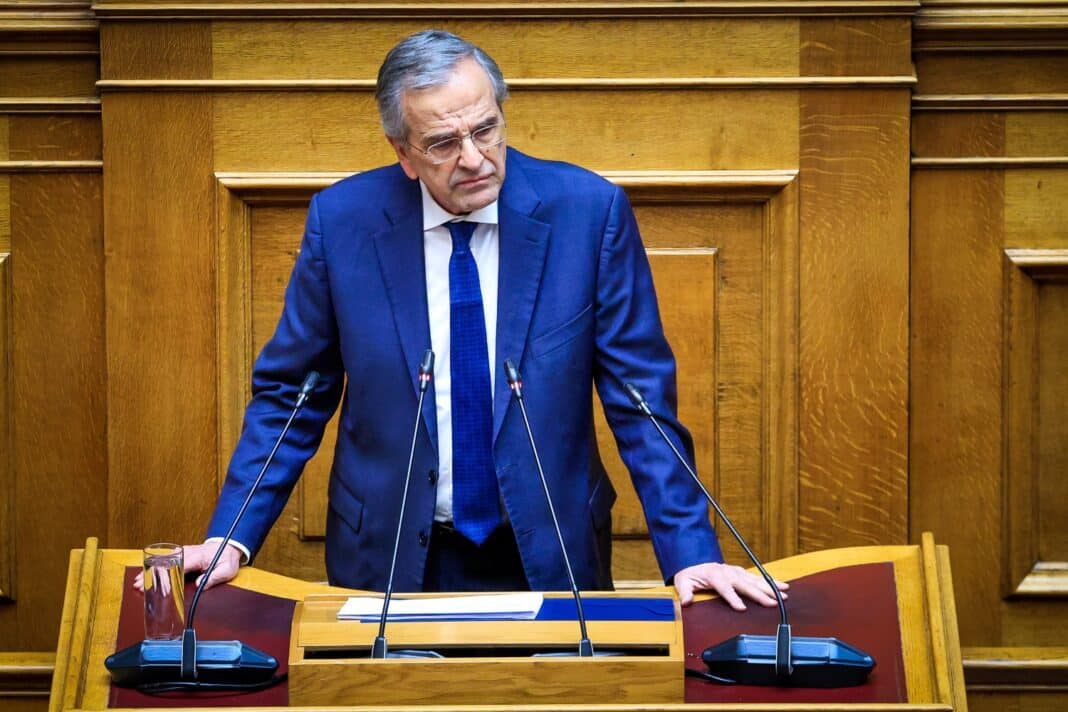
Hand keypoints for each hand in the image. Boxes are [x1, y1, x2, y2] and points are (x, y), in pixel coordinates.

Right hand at [133, 542, 242, 591]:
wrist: (228, 547)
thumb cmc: (226, 558)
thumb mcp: (226, 570)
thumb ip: (214, 578)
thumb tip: (199, 584)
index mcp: (197, 557)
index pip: (178, 568)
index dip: (166, 578)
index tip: (158, 587)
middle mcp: (188, 553)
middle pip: (166, 564)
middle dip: (152, 575)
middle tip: (140, 585)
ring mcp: (184, 552)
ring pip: (163, 561)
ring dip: (150, 571)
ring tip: (138, 582)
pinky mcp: (182, 554)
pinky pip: (166, 560)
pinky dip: (154, 567)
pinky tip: (146, 574)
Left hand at [673, 562, 788, 609]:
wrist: (695, 561)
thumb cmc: (691, 573)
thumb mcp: (683, 582)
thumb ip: (685, 592)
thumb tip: (686, 601)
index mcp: (714, 575)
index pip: (725, 588)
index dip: (733, 598)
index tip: (741, 608)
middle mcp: (728, 572)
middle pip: (745, 584)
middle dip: (759, 594)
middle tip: (771, 603)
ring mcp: (736, 571)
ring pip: (755, 579)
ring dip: (770, 586)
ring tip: (784, 593)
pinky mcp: (742, 572)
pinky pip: (757, 577)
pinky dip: (770, 582)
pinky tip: (782, 586)